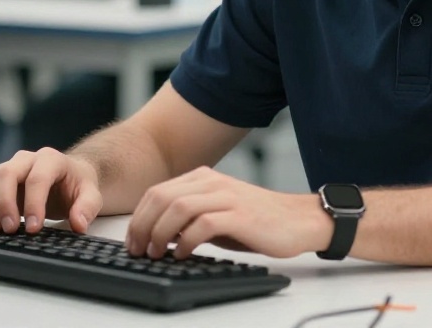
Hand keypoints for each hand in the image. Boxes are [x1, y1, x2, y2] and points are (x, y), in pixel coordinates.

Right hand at [0, 148, 103, 235]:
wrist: (67, 177)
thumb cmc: (77, 186)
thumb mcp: (91, 195)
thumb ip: (87, 208)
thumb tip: (78, 224)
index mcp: (51, 159)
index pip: (37, 178)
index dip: (33, 204)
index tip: (34, 228)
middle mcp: (26, 159)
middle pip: (6, 174)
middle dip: (4, 203)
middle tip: (10, 229)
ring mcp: (8, 167)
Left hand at [125, 166, 330, 259]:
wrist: (298, 220)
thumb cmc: (257, 221)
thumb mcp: (217, 213)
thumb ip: (189, 218)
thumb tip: (157, 235)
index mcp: (204, 178)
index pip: (157, 192)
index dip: (138, 218)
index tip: (133, 241)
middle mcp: (213, 182)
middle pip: (162, 198)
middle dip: (143, 226)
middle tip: (139, 250)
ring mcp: (226, 197)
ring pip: (178, 208)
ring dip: (160, 233)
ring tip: (158, 253)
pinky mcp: (240, 215)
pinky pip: (203, 224)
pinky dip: (187, 241)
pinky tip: (184, 254)